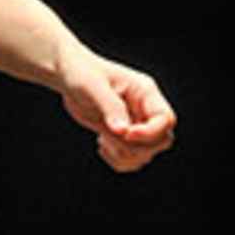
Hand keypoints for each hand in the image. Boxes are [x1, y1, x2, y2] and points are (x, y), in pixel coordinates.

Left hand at [55, 44, 175, 171]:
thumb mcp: (92, 85)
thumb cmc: (81, 73)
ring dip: (124, 155)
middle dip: (136, 146)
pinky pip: (132, 160)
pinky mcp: (123, 136)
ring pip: (147, 154)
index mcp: (145, 92)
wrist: (69, 76)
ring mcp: (136, 124)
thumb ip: (110, 107)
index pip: (165, 119)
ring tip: (103, 141)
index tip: (124, 133)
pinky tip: (102, 146)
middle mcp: (145, 110)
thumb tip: (122, 131)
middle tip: (109, 135)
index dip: (149, 132)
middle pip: (162, 140)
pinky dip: (118, 161)